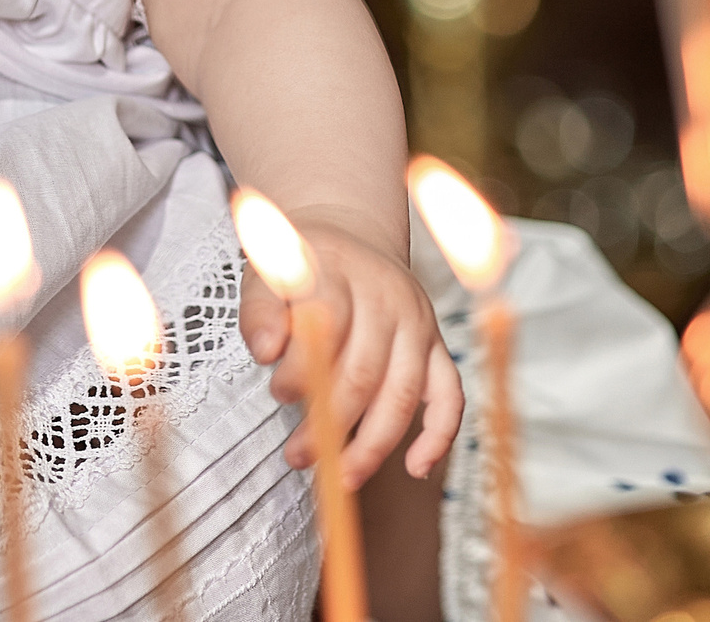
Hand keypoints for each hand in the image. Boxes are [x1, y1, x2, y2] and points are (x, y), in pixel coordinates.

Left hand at [239, 202, 463, 485]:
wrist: (347, 233)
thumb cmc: (300, 264)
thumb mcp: (265, 271)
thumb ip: (259, 310)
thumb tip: (265, 352)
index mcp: (342, 272)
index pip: (328, 328)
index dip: (302, 370)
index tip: (277, 394)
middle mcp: (388, 297)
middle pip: (365, 372)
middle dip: (330, 423)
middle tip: (297, 455)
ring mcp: (418, 323)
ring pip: (402, 394)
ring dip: (371, 445)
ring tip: (338, 476)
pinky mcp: (436, 346)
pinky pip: (450, 395)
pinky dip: (438, 435)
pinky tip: (415, 467)